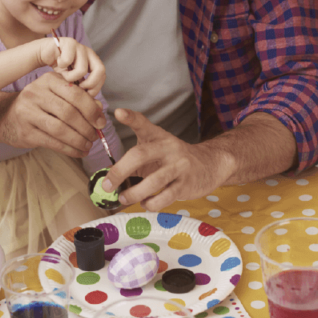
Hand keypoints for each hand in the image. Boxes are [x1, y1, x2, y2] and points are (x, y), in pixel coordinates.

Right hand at [1, 71, 105, 156]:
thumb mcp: (57, 95)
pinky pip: (52, 142)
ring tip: (88, 146)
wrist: (6, 116)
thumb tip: (100, 111)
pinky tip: (78, 152)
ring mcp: (28, 112)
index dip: (92, 110)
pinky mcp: (25, 131)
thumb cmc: (39, 105)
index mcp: (49, 80)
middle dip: (87, 128)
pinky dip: (69, 149)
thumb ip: (79, 99)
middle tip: (96, 137)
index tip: (101, 123)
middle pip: (69, 113)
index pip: (76, 94)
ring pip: (61, 129)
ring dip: (79, 141)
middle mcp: (36, 93)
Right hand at [38, 38, 105, 96]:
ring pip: (83, 69)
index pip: (102, 75)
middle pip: (100, 70)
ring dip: (71, 77)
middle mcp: (89, 53)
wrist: (46, 54)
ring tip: (64, 76)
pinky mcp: (69, 43)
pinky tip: (58, 65)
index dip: (96, 87)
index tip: (85, 95)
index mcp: (93, 61)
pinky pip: (68, 60)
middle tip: (78, 88)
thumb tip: (91, 103)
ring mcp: (80, 47)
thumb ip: (81, 88)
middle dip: (90, 84)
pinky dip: (61, 67)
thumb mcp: (73, 80)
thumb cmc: (60, 69)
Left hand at [107, 108, 222, 211]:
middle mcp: (168, 148)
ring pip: (153, 182)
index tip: (119, 113)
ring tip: (124, 198)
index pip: (143, 124)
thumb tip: (109, 179)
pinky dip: (150, 203)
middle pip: (140, 155)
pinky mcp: (185, 184)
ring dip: (134, 193)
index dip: (131, 118)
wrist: (210, 164)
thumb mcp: (156, 151)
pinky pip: (164, 198)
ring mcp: (178, 166)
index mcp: (158, 137)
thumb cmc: (174, 160)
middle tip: (107, 185)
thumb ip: (134, 161)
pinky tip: (146, 203)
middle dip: (120, 171)